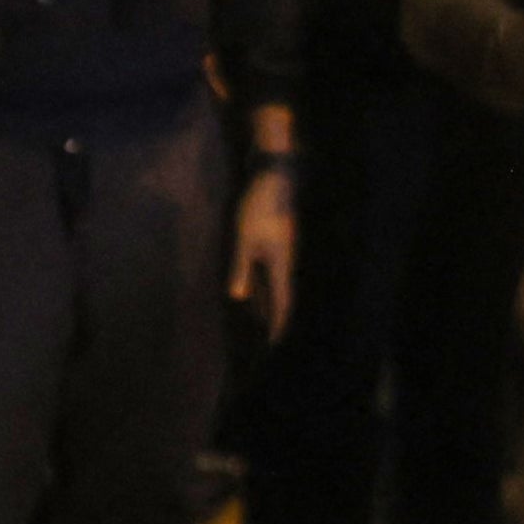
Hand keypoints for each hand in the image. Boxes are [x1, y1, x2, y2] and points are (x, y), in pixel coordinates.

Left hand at [230, 168, 296, 342]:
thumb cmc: (258, 208)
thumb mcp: (244, 239)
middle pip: (283, 296)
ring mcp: (284, 250)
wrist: (275, 177)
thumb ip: (241, 268)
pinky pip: (274, 271)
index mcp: (281, 264)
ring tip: (261, 318)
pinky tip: (257, 285)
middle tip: (269, 339)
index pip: (283, 303)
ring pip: (278, 283)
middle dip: (276, 318)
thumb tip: (238, 298)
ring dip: (271, 302)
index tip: (275, 345)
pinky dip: (266, 284)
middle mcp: (286, 261)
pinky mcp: (279, 240)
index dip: (279, 325)